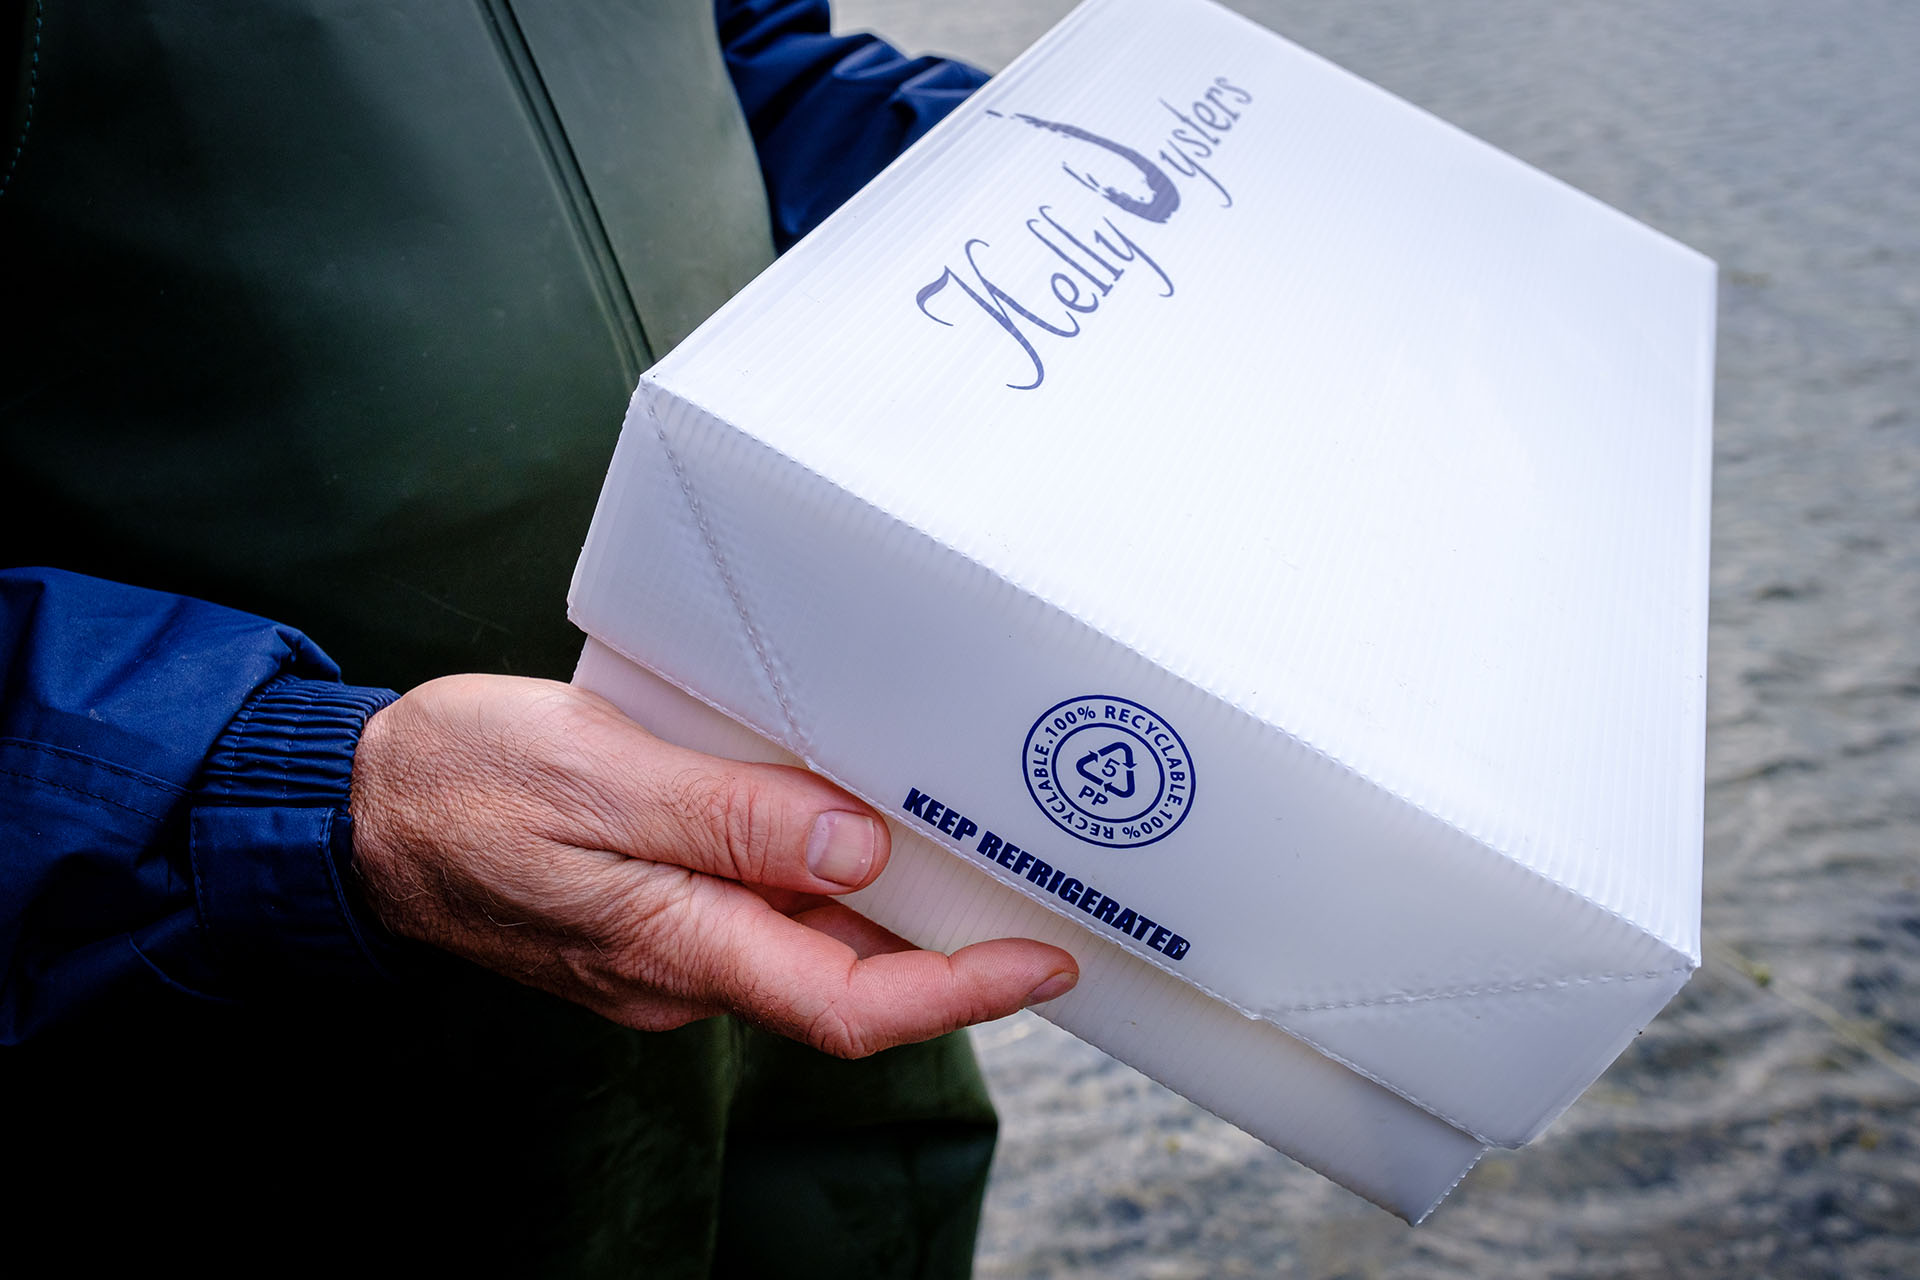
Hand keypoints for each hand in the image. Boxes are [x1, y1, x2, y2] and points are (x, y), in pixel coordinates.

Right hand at [347, 675, 1077, 1056]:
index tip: (1042, 965)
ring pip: (803, 940)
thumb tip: (856, 855)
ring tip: (959, 844)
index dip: (958, 994)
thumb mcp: (601, 779)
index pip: (849, 1004)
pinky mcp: (650, 914)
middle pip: (843, 976)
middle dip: (942, 945)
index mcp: (678, 944)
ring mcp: (666, 947)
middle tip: (1029, 885)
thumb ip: (729, 820)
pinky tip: (840, 818)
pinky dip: (815, 874)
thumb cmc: (466, 785)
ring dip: (882, 905)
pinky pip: (757, 908)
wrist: (361, 811)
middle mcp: (684, 966)